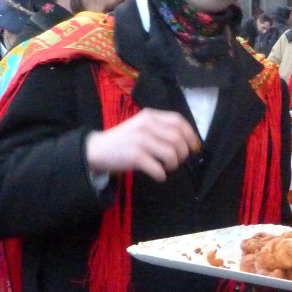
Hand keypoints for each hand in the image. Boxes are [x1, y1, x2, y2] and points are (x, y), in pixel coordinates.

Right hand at [85, 109, 200, 181]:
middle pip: (178, 138)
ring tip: (167, 167)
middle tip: (178, 161)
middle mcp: (146, 125)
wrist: (97, 149)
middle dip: (184, 153)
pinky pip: (158, 168)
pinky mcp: (135, 156)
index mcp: (150, 116)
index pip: (178, 121)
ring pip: (171, 153)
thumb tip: (188, 142)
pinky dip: (162, 175)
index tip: (194, 147)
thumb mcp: (141, 127)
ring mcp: (141, 140)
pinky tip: (158, 175)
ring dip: (174, 164)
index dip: (190, 135)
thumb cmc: (124, 140)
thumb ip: (160, 129)